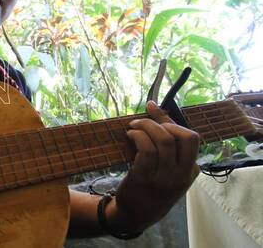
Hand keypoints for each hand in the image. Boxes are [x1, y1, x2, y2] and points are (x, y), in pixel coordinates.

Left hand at [110, 100, 199, 231]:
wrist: (136, 215)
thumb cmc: (152, 188)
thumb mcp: (169, 171)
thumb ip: (168, 147)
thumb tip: (156, 110)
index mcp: (191, 171)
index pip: (191, 138)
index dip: (170, 120)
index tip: (153, 108)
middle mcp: (182, 174)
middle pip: (186, 137)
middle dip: (163, 122)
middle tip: (144, 121)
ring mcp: (165, 177)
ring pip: (164, 140)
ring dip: (146, 126)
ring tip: (133, 127)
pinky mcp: (145, 178)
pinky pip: (147, 150)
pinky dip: (138, 136)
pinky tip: (130, 136)